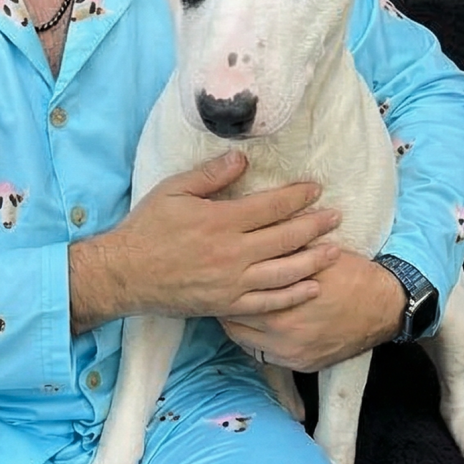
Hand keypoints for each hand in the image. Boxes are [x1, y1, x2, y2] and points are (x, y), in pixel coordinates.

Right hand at [69, 151, 341, 333]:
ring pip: (285, 272)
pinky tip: (311, 287)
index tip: (315, 189)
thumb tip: (243, 158)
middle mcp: (233, 252)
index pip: (271, 206)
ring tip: (334, 250)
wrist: (126, 273)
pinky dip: (293, 295)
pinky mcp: (228, 305)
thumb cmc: (147, 227)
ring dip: (313, 260)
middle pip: (286, 237)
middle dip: (315, 225)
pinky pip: (269, 303)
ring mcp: (233, 283)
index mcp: (221, 220)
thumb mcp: (174, 190)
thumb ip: (210, 175)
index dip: (297, 196)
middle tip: (336, 216)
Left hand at [221, 251, 406, 371]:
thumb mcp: (311, 252)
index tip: (219, 273)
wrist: (384, 305)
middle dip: (225, 305)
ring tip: (233, 307)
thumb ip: (278, 251)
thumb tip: (246, 234)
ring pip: (245, 341)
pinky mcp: (303, 366)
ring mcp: (293, 354)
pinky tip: (254, 326)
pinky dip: (257, 340)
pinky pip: (265, 356)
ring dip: (238, 324)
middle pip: (234, 322)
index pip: (234, 297)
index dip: (224, 283)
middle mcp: (284, 334)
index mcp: (283, 302)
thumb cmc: (347, 272)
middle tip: (220, 290)